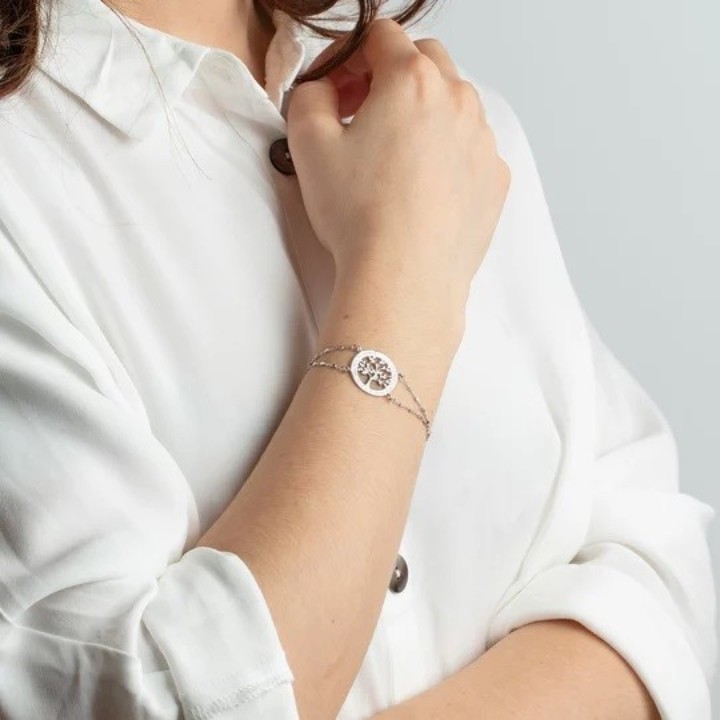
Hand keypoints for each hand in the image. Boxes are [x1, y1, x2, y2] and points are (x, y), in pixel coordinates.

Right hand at [286, 19, 510, 314]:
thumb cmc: (361, 216)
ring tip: (391, 155)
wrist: (404, 278)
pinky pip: (470, 148)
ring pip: (453, 104)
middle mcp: (458, 102)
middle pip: (424, 61)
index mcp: (412, 81)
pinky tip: (420, 184)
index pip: (381, 37)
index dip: (348, 58)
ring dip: (421, 113)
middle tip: (361, 114)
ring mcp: (482, 142)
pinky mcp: (493, 181)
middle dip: (389, 76)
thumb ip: (308, 95)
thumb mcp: (308, 143)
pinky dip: (446, 152)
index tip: (335, 87)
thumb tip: (322, 90)